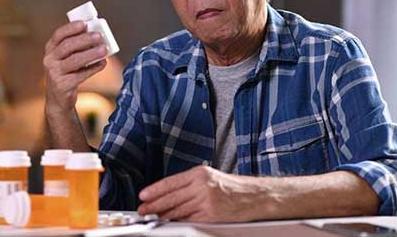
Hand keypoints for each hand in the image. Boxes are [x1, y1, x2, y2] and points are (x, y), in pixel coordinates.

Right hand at [43, 21, 108, 113]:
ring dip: (91, 53)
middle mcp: (49, 60)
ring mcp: (54, 73)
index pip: (58, 35)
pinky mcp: (62, 86)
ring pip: (75, 60)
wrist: (58, 98)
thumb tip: (97, 35)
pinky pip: (80, 75)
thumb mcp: (66, 58)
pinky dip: (93, 68)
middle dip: (84, 39)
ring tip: (104, 49)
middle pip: (67, 46)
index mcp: (50, 49)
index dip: (71, 28)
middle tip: (99, 36)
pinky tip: (103, 63)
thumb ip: (77, 46)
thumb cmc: (67, 73)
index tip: (84, 23)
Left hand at [137, 166, 272, 222]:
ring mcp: (206, 201)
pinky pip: (189, 220)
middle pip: (171, 197)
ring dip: (163, 215)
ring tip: (152, 218)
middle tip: (143, 209)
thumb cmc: (232, 187)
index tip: (143, 195)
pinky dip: (178, 222)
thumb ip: (189, 184)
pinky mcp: (211, 216)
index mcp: (199, 173)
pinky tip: (170, 223)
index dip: (155, 190)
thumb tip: (168, 194)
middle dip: (154, 204)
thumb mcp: (209, 177)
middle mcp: (201, 186)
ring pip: (178, 210)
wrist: (253, 196)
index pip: (170, 182)